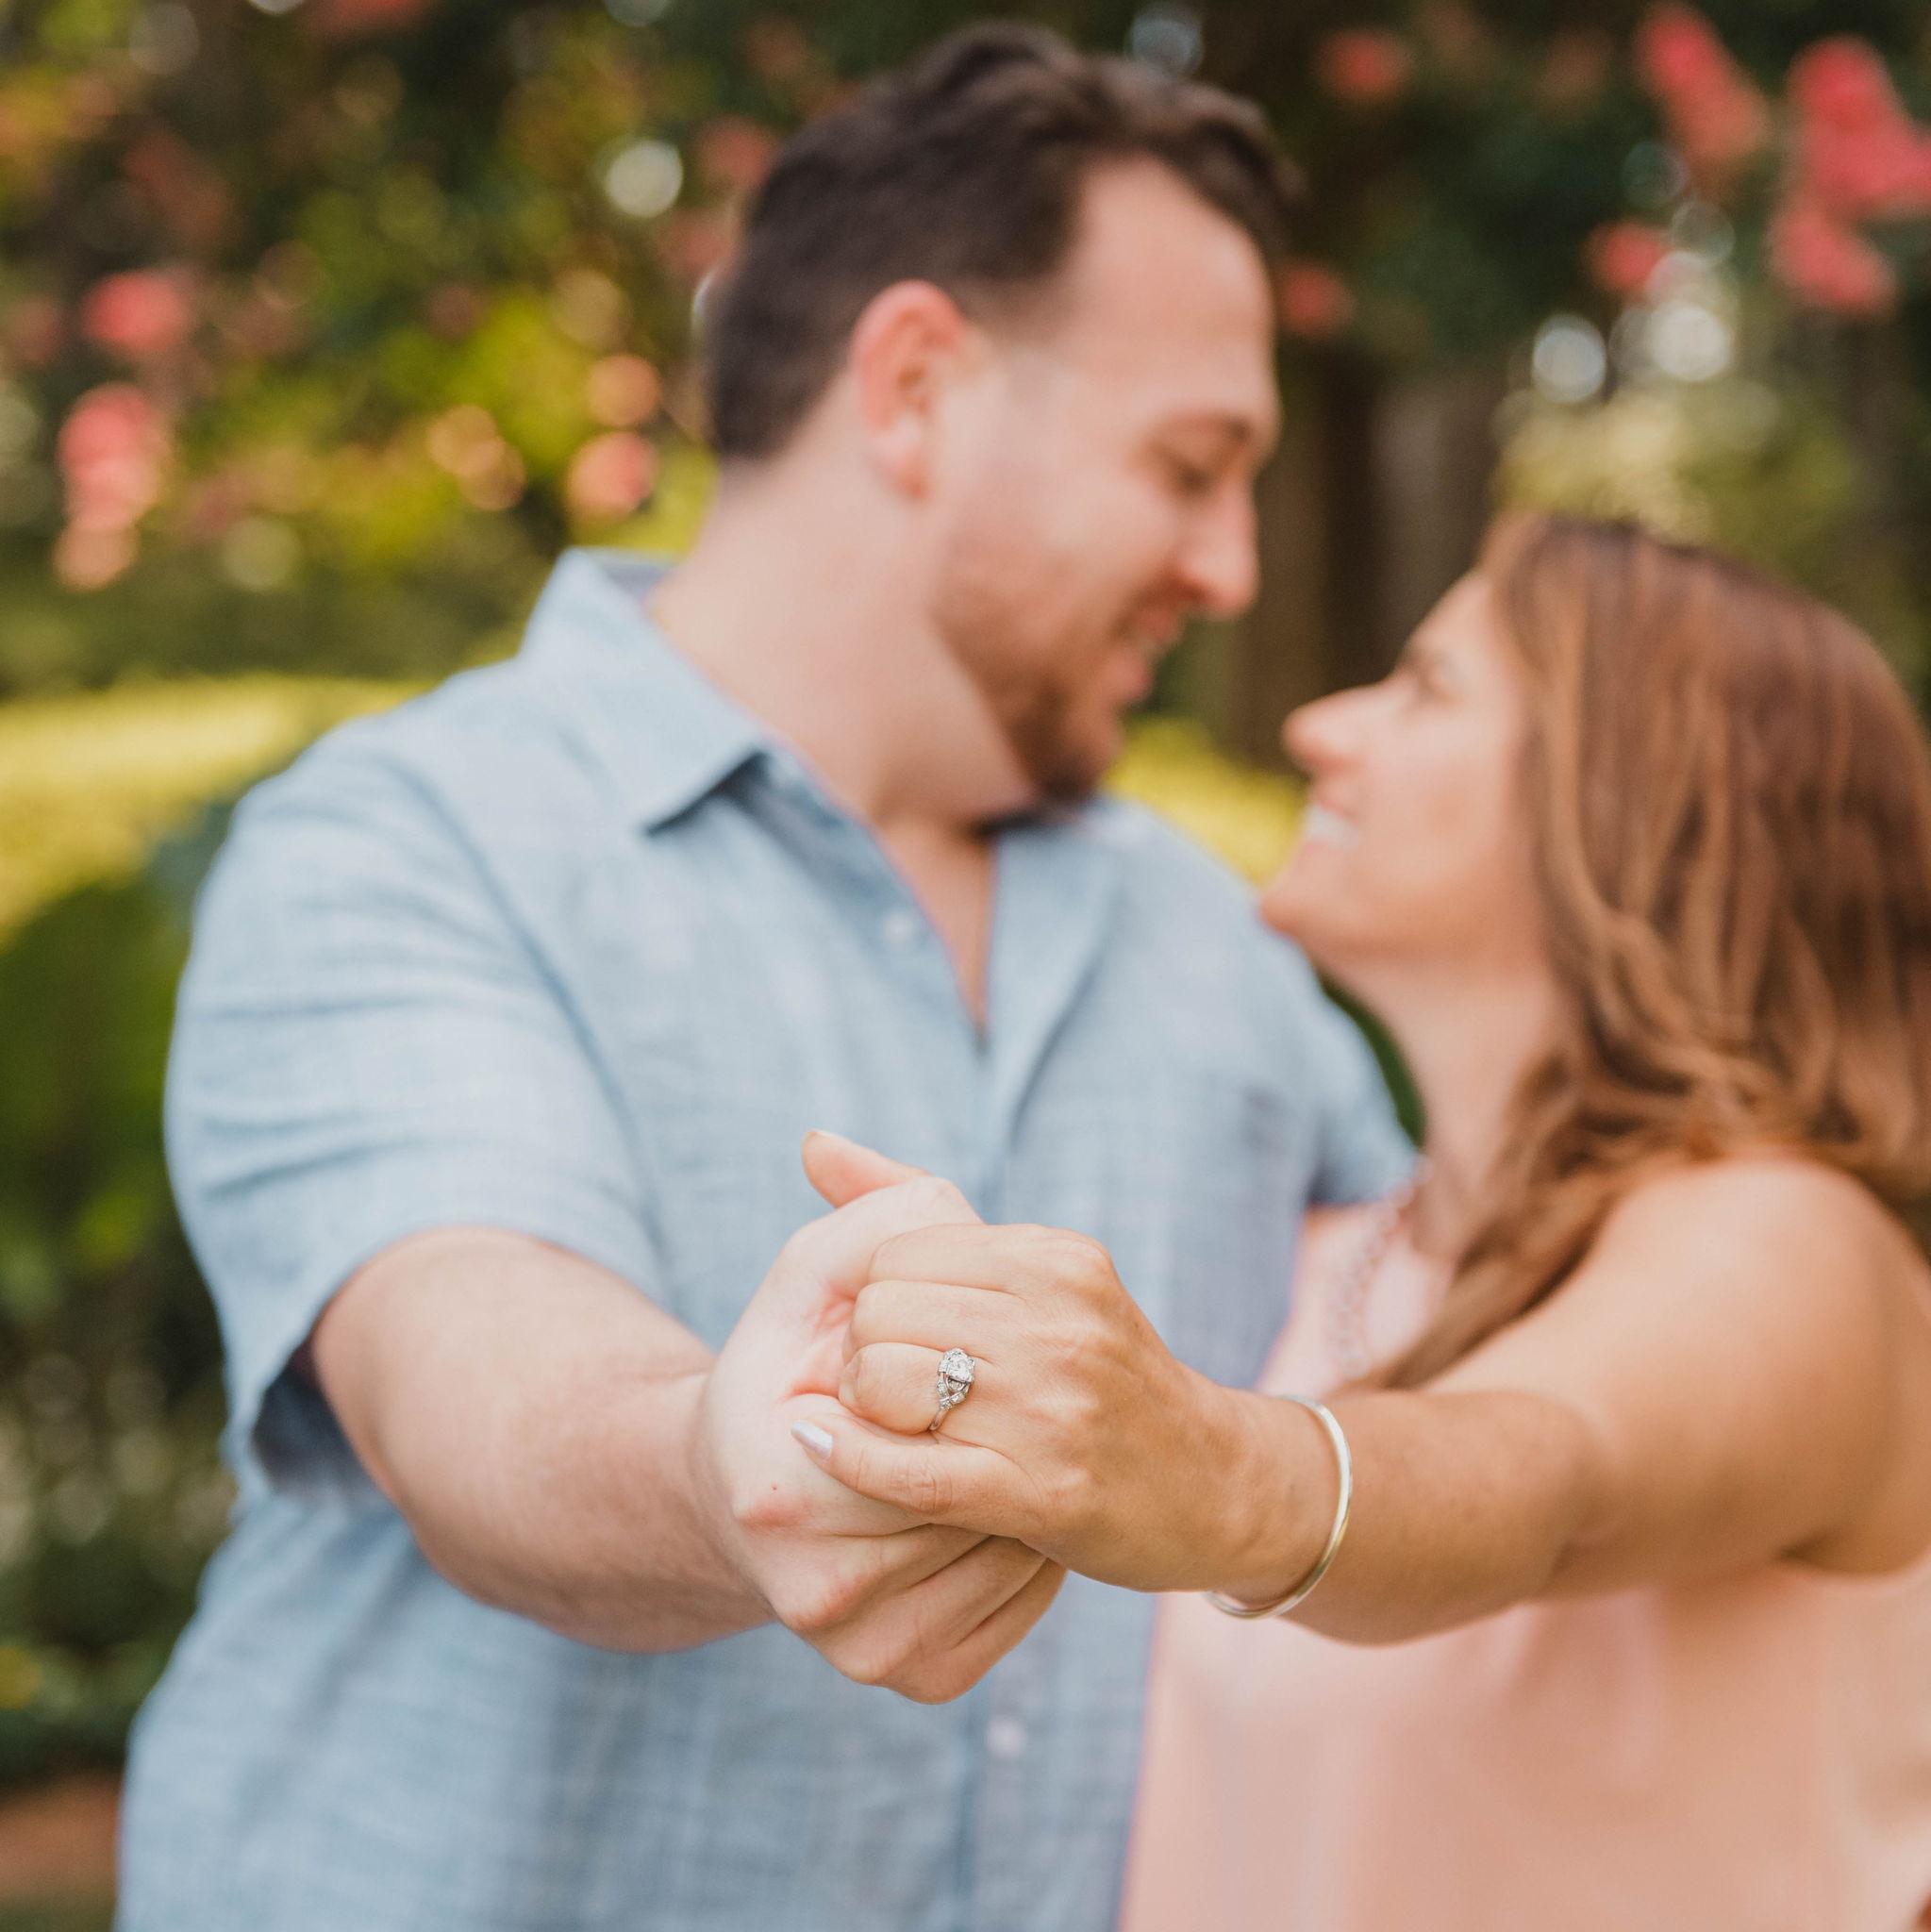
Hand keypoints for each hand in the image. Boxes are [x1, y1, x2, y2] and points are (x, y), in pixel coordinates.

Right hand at [692, 1165, 1064, 1701]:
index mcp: (781, 1487)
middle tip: (1025, 1382)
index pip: (925, 1426)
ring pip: (1007, 1550)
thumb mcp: (809, 1278)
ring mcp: (863, 1650)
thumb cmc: (787, 1364)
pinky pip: (1017, 1604)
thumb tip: (951, 1206)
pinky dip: (1033, 1546)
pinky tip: (1012, 1495)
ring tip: (1017, 1434)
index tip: (975, 1337)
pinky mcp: (914, 1678)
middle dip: (1007, 1428)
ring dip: (1029, 1485)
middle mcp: (813, 1592)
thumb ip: (879, 1224)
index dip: (962, 1372)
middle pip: (974, 1494)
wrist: (746, 1489)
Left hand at [797, 1134, 1252, 1592]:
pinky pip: (909, 1471)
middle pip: (880, 1316)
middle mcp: (1060, 1322)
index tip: (906, 1336)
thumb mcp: (1036, 1269)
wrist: (1214, 1483)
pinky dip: (852, 1460)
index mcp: (1055, 1259)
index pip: (896, 1254)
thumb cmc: (1100, 1370)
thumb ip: (916, 1203)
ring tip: (902, 1423)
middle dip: (865, 1353)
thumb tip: (811, 1143)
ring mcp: (1056, 1410)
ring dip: (868, 1411)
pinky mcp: (1045, 1493)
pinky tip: (825, 1449)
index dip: (879, 1300)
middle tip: (897, 1387)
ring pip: (885, 1385)